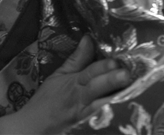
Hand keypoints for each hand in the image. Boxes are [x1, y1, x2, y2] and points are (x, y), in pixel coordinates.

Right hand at [0, 35, 129, 133]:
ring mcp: (85, 111)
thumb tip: (89, 37)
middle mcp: (81, 97)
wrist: (33, 127)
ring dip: (115, 93)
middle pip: (97, 87)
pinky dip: (112, 106)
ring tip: (130, 86)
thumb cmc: (47, 99)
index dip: (101, 67)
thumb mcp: (59, 75)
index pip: (89, 72)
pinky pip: (101, 113)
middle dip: (110, 80)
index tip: (114, 60)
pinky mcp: (87, 122)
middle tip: (125, 74)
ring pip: (101, 102)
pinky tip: (125, 101)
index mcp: (74, 82)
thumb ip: (77, 58)